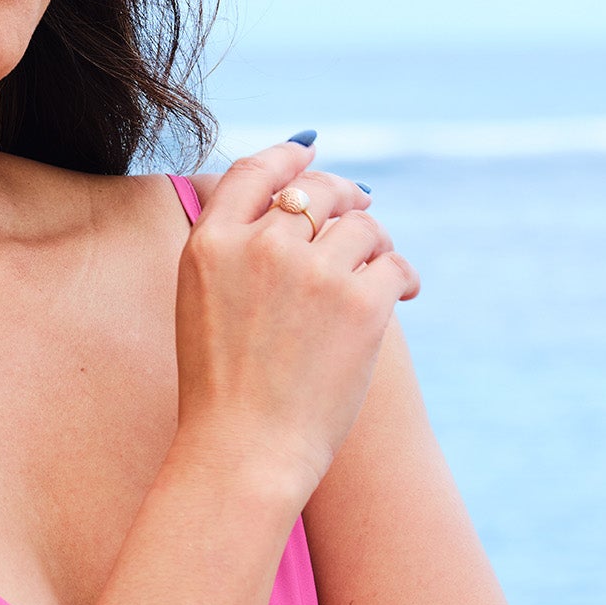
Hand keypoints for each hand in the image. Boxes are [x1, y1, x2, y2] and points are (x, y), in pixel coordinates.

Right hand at [173, 141, 417, 508]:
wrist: (244, 452)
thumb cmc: (222, 392)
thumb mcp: (202, 304)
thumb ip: (233, 251)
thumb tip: (293, 201)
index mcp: (210, 244)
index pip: (255, 172)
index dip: (287, 157)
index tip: (309, 152)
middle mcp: (259, 245)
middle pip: (318, 191)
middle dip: (344, 197)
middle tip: (362, 211)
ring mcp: (312, 270)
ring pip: (362, 226)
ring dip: (376, 241)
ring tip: (380, 265)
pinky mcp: (360, 301)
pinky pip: (394, 265)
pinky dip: (403, 276)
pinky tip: (404, 293)